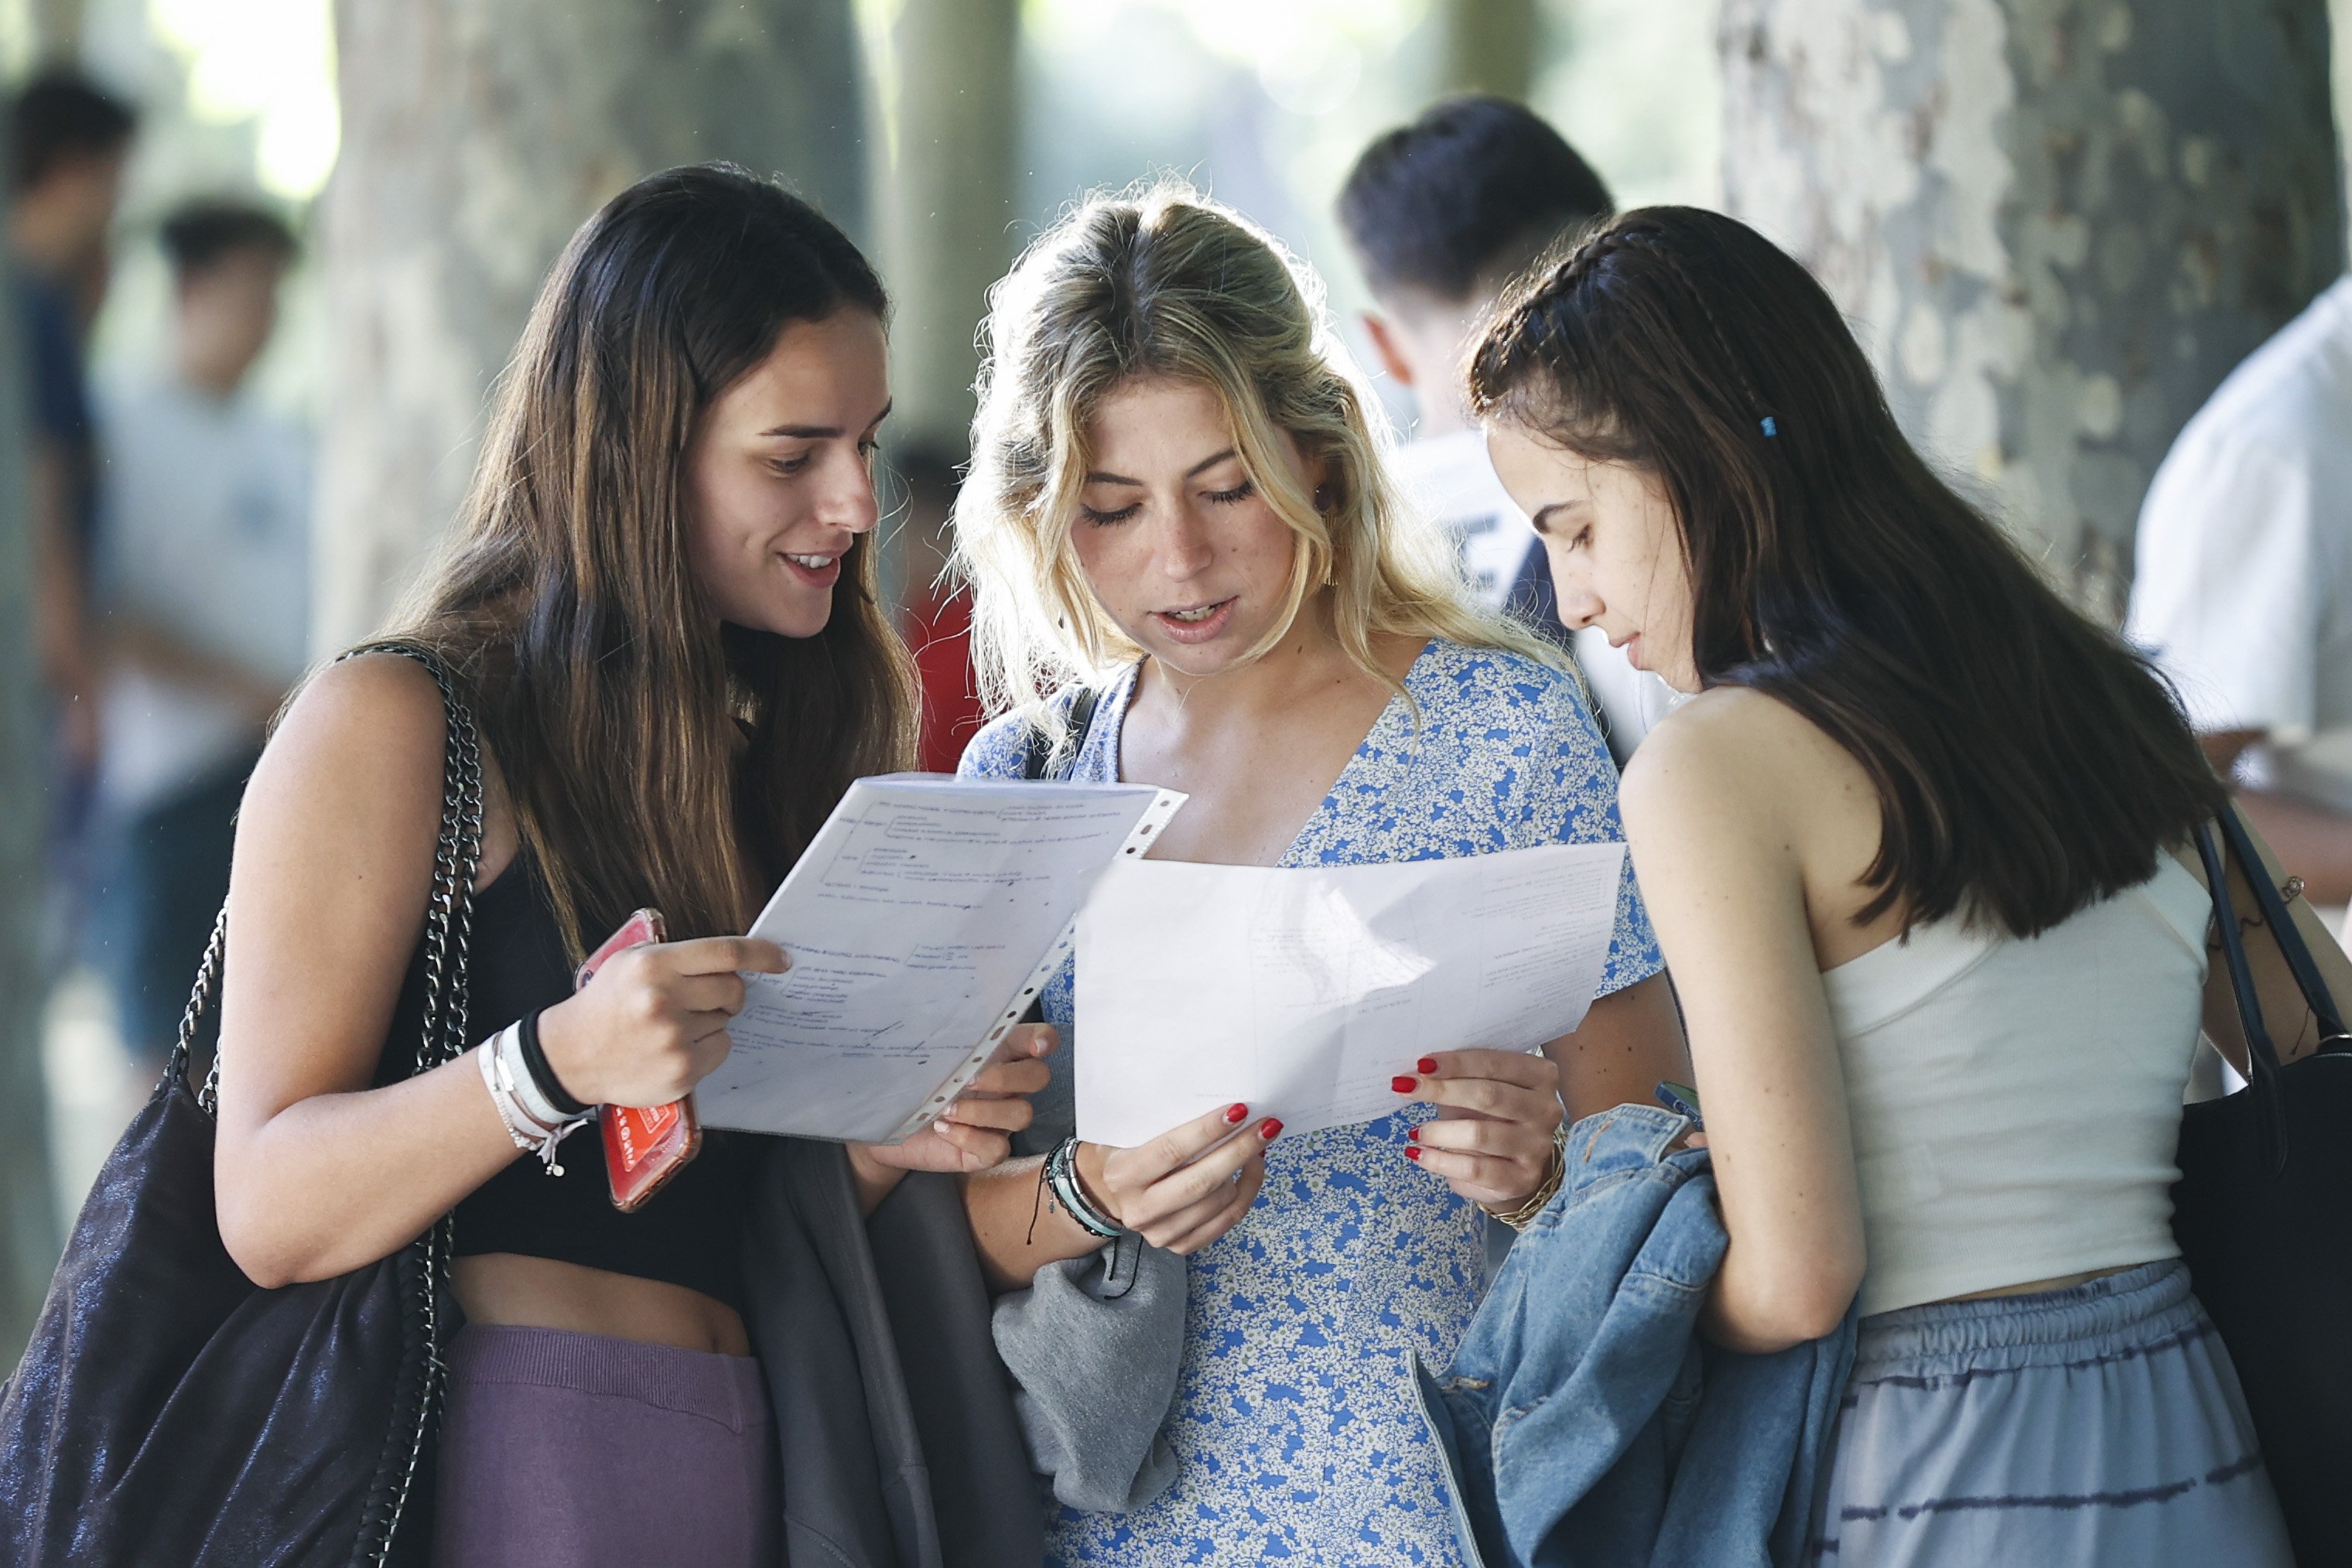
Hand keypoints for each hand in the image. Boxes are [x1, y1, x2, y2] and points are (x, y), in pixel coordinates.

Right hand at [534, 935, 786, 1106]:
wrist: (571, 1054)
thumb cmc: (607, 1003)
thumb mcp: (632, 963)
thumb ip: (680, 957)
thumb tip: (736, 960)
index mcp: (654, 965)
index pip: (725, 953)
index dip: (761, 954)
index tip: (783, 959)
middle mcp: (664, 1000)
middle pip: (732, 989)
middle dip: (728, 993)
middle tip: (702, 998)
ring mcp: (673, 1038)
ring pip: (726, 1021)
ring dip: (711, 1021)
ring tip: (673, 1026)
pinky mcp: (681, 1070)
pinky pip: (721, 1049)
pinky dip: (708, 1047)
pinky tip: (677, 1047)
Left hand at [855, 1023, 1056, 1176]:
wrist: (886, 1125)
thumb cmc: (910, 1082)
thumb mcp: (925, 1053)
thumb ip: (947, 1036)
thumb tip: (947, 1010)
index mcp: (998, 1055)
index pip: (1038, 1040)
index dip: (1044, 1040)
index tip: (1034, 1047)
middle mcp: (1006, 1087)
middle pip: (1038, 1076)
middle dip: (1007, 1078)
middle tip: (968, 1081)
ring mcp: (999, 1121)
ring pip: (1021, 1114)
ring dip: (982, 1112)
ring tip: (945, 1110)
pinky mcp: (986, 1152)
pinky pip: (997, 1148)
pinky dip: (969, 1138)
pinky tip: (943, 1129)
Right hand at [1075, 1102, 1279, 1253]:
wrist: (1107, 1193)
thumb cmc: (1127, 1150)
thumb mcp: (1131, 1132)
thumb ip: (1165, 1123)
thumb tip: (1224, 1108)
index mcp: (1123, 1175)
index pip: (1172, 1151)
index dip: (1208, 1130)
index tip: (1239, 1110)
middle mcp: (1140, 1210)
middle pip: (1202, 1182)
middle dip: (1240, 1150)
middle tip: (1266, 1125)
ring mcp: (1161, 1233)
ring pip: (1220, 1202)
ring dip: (1248, 1169)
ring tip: (1260, 1142)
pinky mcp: (1181, 1245)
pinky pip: (1227, 1220)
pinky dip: (1246, 1191)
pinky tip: (1252, 1168)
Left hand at [1393, 1049, 1563, 1209]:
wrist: (1513, 1166)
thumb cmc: (1491, 1116)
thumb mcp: (1480, 1088)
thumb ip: (1460, 1075)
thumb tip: (1417, 1070)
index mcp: (1540, 1076)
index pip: (1494, 1064)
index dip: (1456, 1063)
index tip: (1421, 1065)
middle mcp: (1546, 1109)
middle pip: (1489, 1096)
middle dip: (1442, 1090)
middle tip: (1406, 1089)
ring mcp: (1537, 1146)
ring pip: (1480, 1134)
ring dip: (1439, 1131)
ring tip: (1415, 1131)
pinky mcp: (1522, 1179)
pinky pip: (1475, 1169)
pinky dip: (1441, 1161)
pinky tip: (1419, 1153)